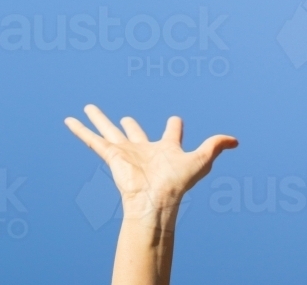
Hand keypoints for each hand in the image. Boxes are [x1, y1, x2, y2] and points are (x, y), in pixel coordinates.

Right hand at [65, 105, 237, 222]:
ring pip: (108, 131)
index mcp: (165, 149)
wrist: (155, 200)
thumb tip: (236, 140)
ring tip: (88, 107)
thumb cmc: (178, 183)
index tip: (175, 120)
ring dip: (98, 119)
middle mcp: (144, 150)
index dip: (174, 126)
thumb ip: (216, 146)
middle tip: (125, 118)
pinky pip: (92, 140)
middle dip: (129, 125)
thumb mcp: (201, 159)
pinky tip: (70, 121)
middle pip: (134, 132)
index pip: (171, 132)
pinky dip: (80, 130)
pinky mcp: (111, 155)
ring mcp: (126, 153)